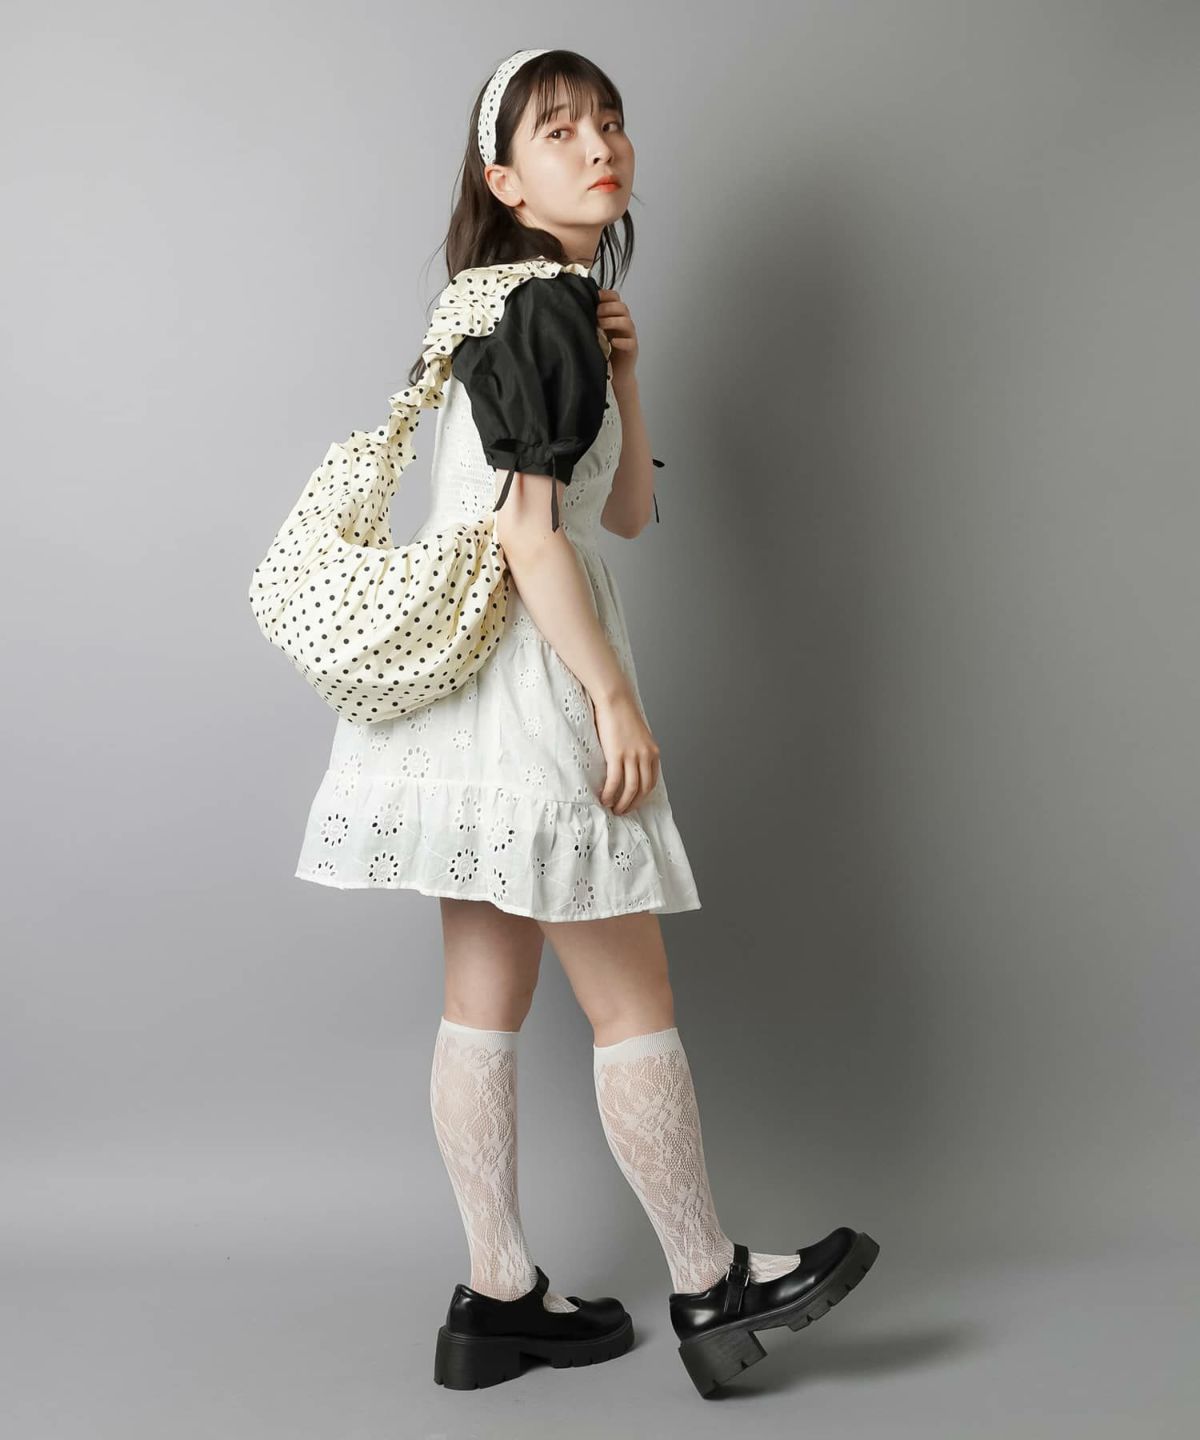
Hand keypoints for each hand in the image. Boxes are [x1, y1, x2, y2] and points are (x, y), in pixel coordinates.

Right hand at [590, 686, 660, 813]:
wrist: (615, 699)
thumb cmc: (622, 714)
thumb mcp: (637, 735)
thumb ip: (637, 751)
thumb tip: (628, 765)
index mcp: (653, 752)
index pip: (651, 782)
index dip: (642, 796)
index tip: (633, 803)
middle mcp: (646, 756)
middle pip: (643, 789)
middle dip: (633, 804)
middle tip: (622, 811)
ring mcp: (633, 756)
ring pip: (631, 789)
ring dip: (622, 803)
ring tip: (613, 809)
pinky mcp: (618, 755)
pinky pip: (615, 781)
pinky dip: (610, 793)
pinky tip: (604, 798)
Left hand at [596, 287, 638, 384]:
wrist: (615, 374)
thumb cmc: (604, 351)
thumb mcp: (595, 332)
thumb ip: (591, 320)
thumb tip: (574, 308)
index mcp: (615, 316)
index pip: (615, 298)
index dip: (606, 295)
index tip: (594, 296)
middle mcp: (624, 324)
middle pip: (622, 307)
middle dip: (608, 307)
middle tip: (596, 312)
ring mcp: (629, 336)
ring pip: (627, 322)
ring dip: (613, 321)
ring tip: (601, 325)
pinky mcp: (632, 349)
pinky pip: (630, 342)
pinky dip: (621, 341)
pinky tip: (612, 342)